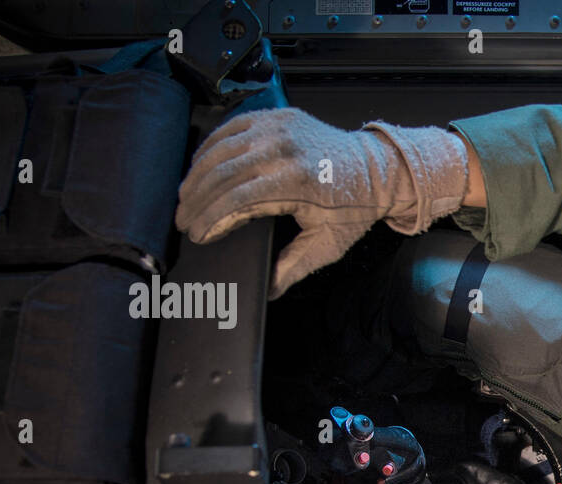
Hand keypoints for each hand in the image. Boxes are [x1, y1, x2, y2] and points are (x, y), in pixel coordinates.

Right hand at [175, 108, 467, 298]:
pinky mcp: (277, 115)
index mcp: (296, 182)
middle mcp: (284, 149)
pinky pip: (232, 127)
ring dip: (197, 174)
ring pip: (221, 148)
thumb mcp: (327, 245)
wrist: (378, 169)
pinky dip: (211, 147)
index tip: (197, 235)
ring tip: (185, 197)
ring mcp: (279, 127)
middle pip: (221, 174)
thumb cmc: (354, 208)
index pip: (236, 200)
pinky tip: (201, 166)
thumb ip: (294, 267)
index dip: (210, 219)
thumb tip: (267, 290)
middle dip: (196, 200)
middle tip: (182, 221)